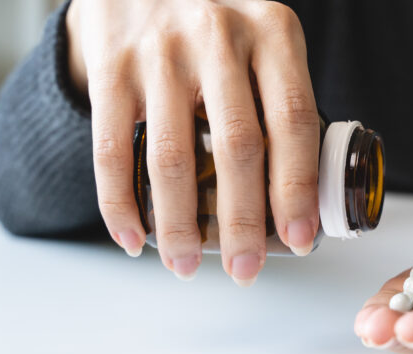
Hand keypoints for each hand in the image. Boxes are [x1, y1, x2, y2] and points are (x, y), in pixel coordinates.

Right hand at [66, 0, 320, 283]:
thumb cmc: (216, 20)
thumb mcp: (263, 37)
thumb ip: (281, 97)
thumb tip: (301, 196)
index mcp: (273, 32)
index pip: (293, 121)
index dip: (296, 188)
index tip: (299, 238)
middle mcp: (218, 37)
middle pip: (238, 148)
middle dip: (243, 223)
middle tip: (246, 269)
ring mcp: (160, 51)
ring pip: (173, 157)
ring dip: (179, 226)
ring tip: (186, 265)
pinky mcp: (110, 65)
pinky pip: (112, 149)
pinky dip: (120, 204)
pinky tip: (134, 238)